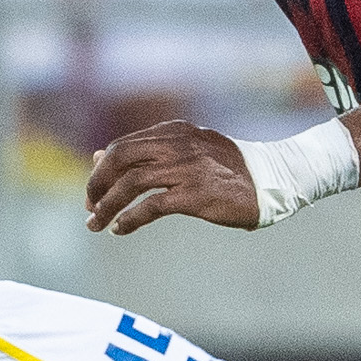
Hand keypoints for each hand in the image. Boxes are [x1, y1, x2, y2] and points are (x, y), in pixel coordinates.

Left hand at [84, 118, 259, 234]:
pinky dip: (131, 218)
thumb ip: (145, 153)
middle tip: (90, 207)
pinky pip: (152, 206)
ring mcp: (187, 168)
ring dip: (108, 205)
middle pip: (120, 158)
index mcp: (174, 131)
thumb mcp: (185, 152)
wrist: (270, 181)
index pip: (122, 146)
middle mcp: (178, 144)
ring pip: (132, 182)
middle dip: (97, 184)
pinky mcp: (196, 193)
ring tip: (97, 223)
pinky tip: (120, 229)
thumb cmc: (225, 170)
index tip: (94, 193)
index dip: (101, 171)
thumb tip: (97, 158)